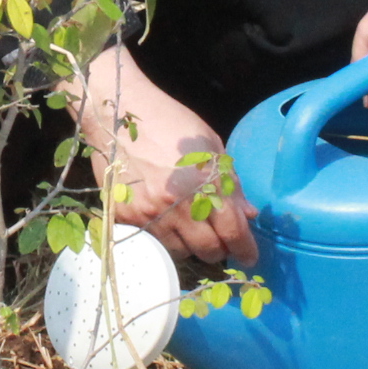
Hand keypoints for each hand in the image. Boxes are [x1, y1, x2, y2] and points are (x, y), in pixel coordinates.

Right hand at [74, 47, 255, 263]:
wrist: (117, 112)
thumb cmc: (169, 121)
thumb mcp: (210, 144)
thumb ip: (230, 183)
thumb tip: (248, 215)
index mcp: (204, 183)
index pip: (233, 231)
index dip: (245, 249)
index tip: (250, 256)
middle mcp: (178, 205)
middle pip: (208, 249)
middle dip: (219, 250)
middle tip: (220, 242)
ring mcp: (149, 214)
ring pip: (180, 251)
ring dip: (191, 246)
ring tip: (191, 230)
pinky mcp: (126, 217)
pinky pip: (152, 241)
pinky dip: (164, 237)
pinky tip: (166, 221)